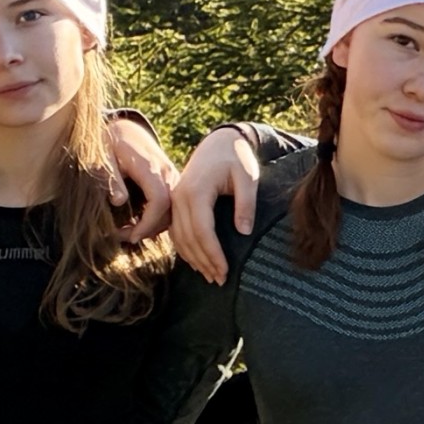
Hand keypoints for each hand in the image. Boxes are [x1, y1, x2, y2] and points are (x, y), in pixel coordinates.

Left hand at [99, 110, 184, 244]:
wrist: (124, 127)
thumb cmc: (109, 141)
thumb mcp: (103, 157)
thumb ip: (111, 178)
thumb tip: (118, 202)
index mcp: (149, 166)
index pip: (159, 201)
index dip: (148, 223)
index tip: (131, 236)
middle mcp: (166, 172)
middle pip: (170, 209)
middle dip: (150, 228)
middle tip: (126, 237)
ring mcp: (171, 175)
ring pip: (174, 208)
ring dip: (155, 225)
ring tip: (131, 232)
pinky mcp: (170, 180)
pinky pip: (172, 203)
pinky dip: (159, 217)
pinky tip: (141, 222)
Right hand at [175, 127, 264, 281]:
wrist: (220, 142)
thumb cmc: (237, 158)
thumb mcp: (248, 177)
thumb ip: (246, 203)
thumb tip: (243, 231)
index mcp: (196, 190)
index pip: (202, 230)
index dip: (213, 254)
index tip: (225, 272)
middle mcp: (180, 196)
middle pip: (188, 238)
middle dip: (204, 262)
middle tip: (221, 281)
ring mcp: (175, 200)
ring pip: (179, 237)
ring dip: (194, 259)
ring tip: (211, 276)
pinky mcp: (176, 202)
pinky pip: (175, 231)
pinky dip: (185, 249)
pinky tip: (198, 262)